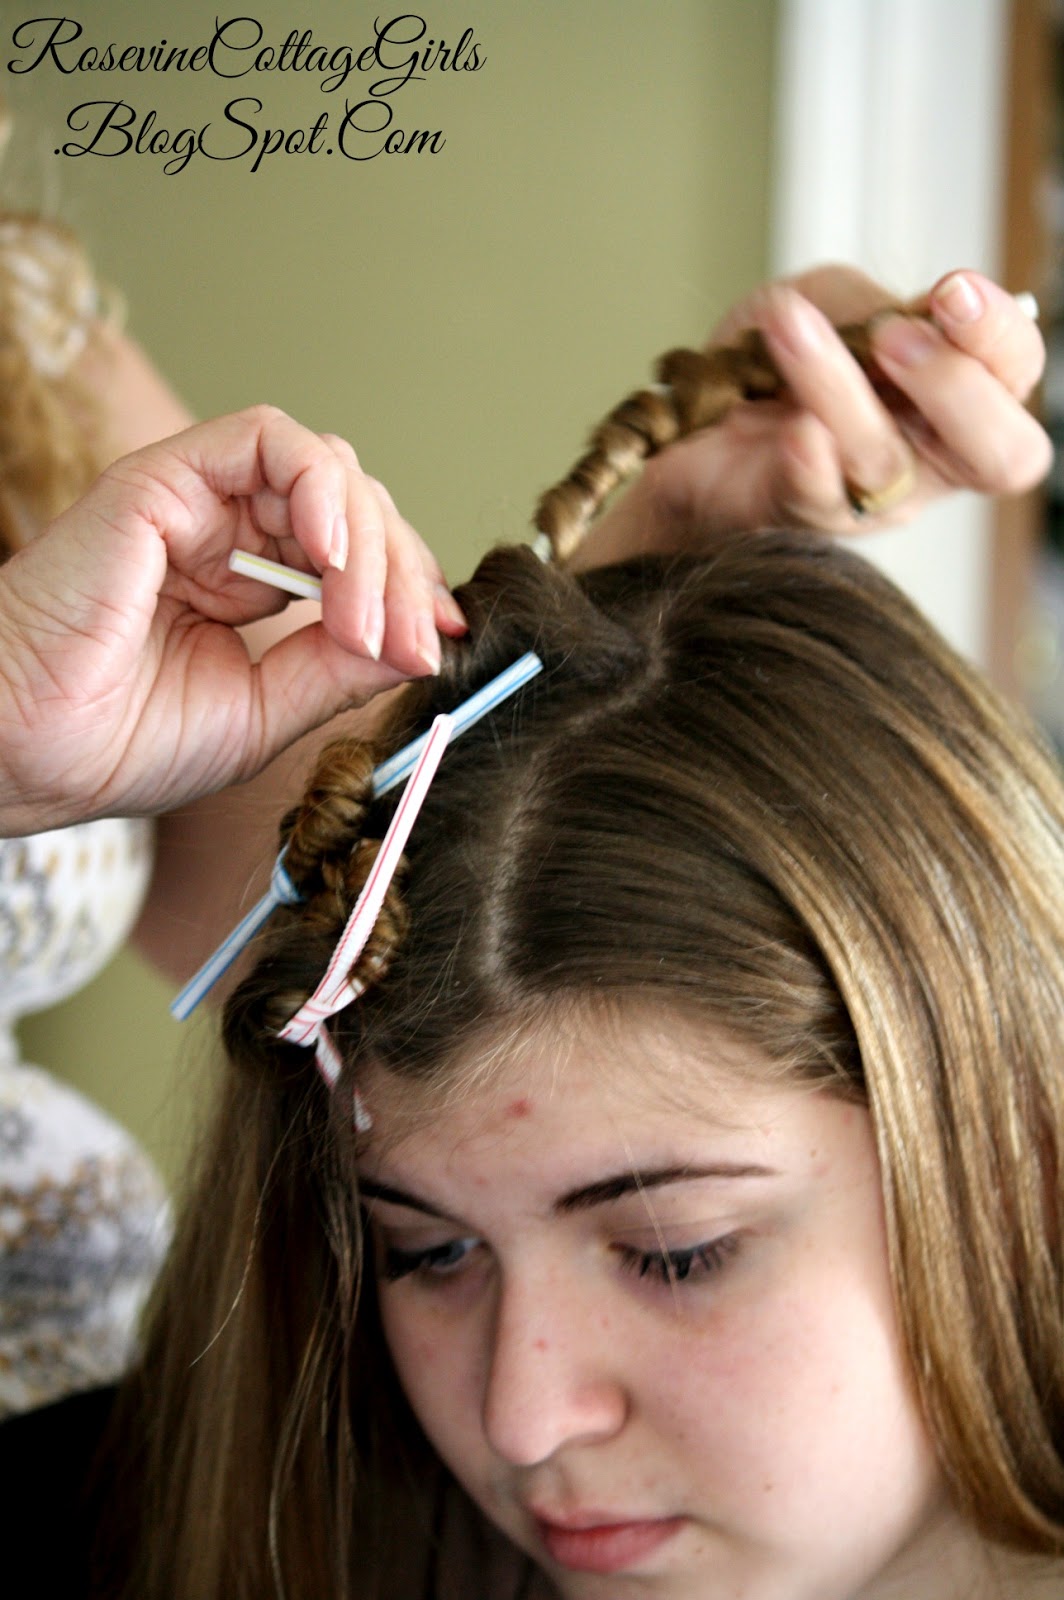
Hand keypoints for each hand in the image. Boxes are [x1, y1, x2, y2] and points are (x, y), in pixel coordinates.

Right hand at [0, 406, 465, 832]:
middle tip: (417, 639)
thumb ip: (339, 667)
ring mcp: (198, 503)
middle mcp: (228, 535)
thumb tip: (421, 638)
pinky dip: (321, 485)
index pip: (355, 555)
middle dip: (402, 572)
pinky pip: (269, 440)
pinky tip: (333, 556)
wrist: (28, 751)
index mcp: (248, 587)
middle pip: (355, 507)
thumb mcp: (265, 712)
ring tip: (366, 621)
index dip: (409, 587)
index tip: (444, 638)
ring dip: (368, 543)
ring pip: (327, 469)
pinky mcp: (166, 478)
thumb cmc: (120, 742)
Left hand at [575, 266, 1050, 569]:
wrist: (682, 427)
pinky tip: (793, 429)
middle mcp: (926, 459)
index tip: (951, 290)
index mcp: (950, 397)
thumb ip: (868, 303)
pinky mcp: (798, 518)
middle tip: (898, 337)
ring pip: (883, 458)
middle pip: (999, 453)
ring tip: (789, 328)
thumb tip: (898, 318)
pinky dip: (808, 461)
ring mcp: (866, 501)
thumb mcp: (824, 303)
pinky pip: (817, 498)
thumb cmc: (770, 367)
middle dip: (958, 387)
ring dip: (837, 383)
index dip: (998, 336)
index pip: (1014, 373)